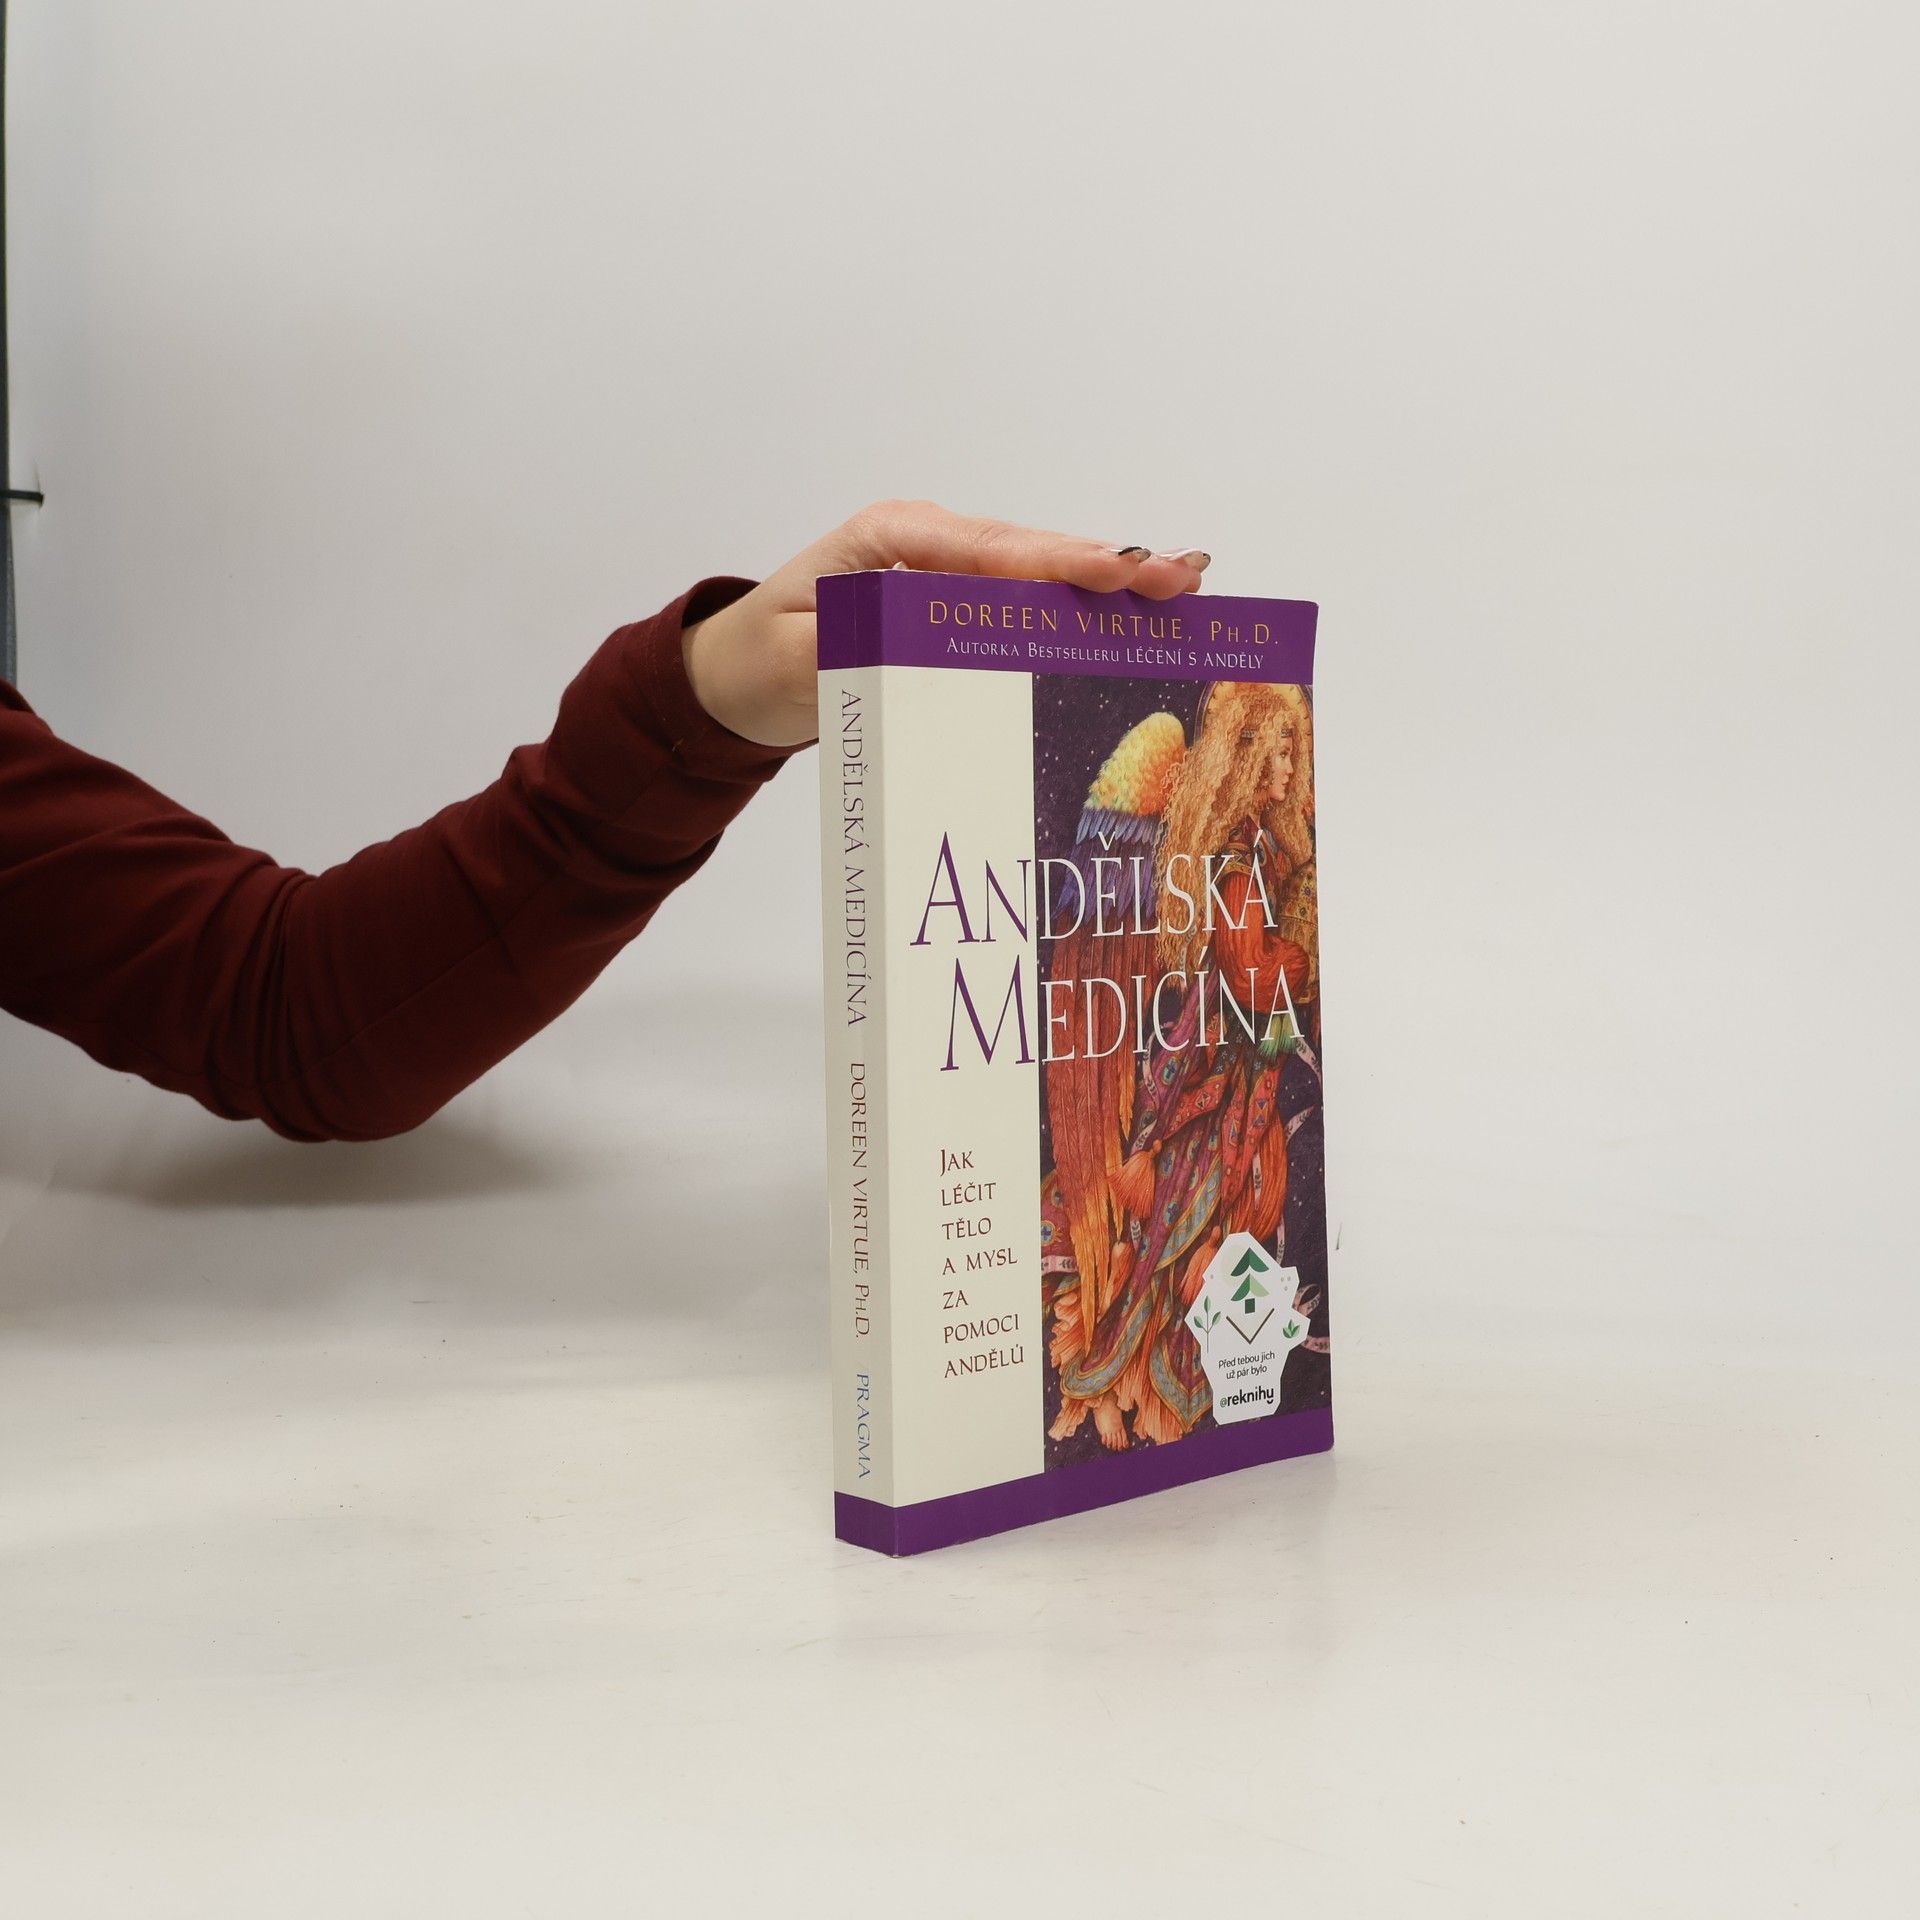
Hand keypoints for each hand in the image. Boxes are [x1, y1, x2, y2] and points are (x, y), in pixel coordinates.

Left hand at [681, 499, 1211, 748]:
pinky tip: (1142, 608)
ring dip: (1111, 576)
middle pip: (1028, 550)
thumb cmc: (757, 661)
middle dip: (1106, 560)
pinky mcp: (959, 599)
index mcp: (887, 540)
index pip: (983, 548)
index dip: (1052, 560)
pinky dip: (1084, 601)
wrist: (734, 674)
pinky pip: (1030, 597)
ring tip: (1185, 581)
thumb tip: (897, 649)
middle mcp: (927, 543)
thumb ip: (838, 652)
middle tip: (1180, 573)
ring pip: (1040, 569)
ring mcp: (947, 568)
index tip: (1113, 569)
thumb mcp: (786, 662)